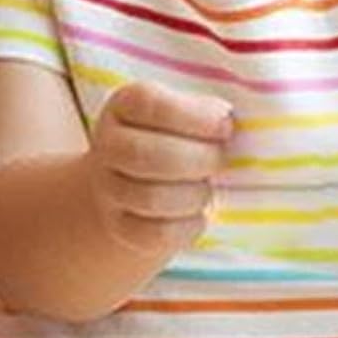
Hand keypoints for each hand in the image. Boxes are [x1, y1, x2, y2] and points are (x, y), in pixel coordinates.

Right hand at [86, 82, 233, 255]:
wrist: (136, 182)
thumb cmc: (177, 138)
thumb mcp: (187, 113)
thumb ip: (208, 112)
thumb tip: (229, 120)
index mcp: (125, 104)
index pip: (148, 103)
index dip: (192, 116)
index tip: (225, 126)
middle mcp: (108, 143)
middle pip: (145, 155)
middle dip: (198, 160)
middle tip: (220, 161)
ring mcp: (109, 187)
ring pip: (151, 198)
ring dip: (195, 195)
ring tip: (206, 188)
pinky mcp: (120, 226)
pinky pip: (155, 233)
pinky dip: (188, 226)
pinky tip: (197, 215)